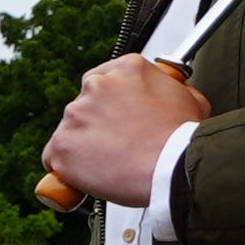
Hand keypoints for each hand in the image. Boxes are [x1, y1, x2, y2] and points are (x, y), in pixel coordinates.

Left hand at [40, 56, 207, 212]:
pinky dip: (67, 169)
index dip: (110, 102)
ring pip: (70, 131)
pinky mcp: (61, 146)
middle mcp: (96, 86)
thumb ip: (171, 88)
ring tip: (112, 162)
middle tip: (118, 143)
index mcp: (126, 69)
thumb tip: (171, 90)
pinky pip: (54, 158)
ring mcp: (75, 115)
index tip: (116, 116)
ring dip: (84, 145)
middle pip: (85, 105)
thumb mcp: (190, 99)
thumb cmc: (182, 139)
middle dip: (97, 124)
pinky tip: (90, 174)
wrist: (172, 168)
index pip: (104, 79)